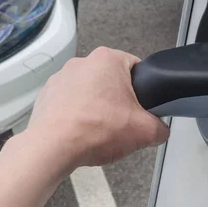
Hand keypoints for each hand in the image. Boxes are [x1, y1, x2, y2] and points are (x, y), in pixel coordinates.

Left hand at [23, 47, 168, 168]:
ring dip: (95, 109)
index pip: (136, 67)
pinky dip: (75, 116)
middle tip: (122, 122)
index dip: (143, 89)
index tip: (142, 106)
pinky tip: (81, 133)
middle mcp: (81, 63)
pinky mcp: (47, 96)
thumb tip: (159, 131)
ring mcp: (60, 79)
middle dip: (117, 101)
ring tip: (99, 131)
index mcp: (107, 59)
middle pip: (110, 81)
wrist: (53, 147)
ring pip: (88, 93)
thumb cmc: (93, 129)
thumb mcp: (145, 132)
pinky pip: (68, 104)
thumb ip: (160, 128)